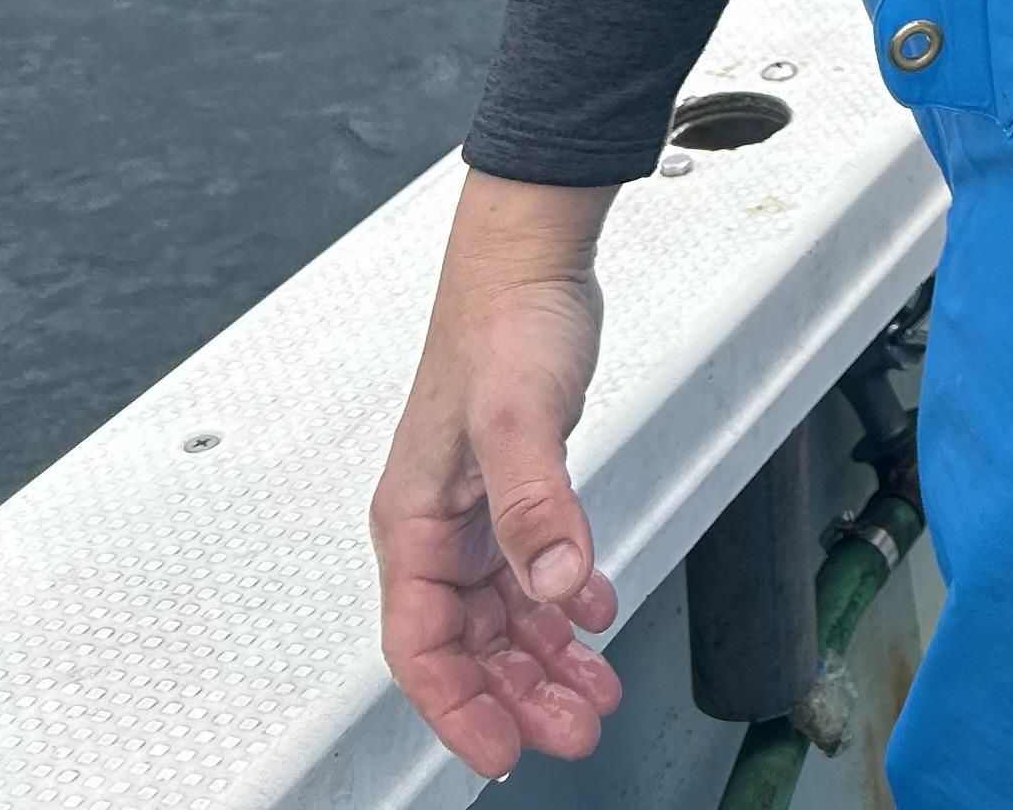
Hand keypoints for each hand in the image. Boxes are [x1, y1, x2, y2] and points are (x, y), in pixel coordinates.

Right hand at [371, 174, 624, 776]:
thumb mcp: (521, 417)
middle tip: (574, 730)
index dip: (457, 708)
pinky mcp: (514, 493)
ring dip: (546, 661)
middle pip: (467, 645)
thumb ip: (537, 505)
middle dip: (516, 697)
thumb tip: (557, 585)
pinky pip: (533, 575)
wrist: (532, 261)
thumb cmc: (504, 323)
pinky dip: (564, 606)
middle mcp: (439, 527)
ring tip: (596, 696)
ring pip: (503, 618)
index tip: (501, 750)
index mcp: (415, 523)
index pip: (422, 647)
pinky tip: (597, 619)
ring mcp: (475, 513)